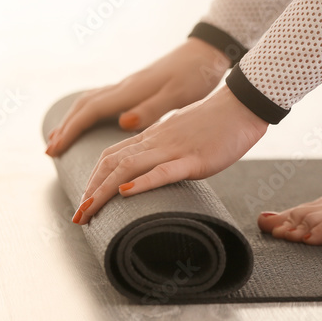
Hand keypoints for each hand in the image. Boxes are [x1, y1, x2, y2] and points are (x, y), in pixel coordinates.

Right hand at [46, 37, 233, 156]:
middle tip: (50, 150)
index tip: (55, 150)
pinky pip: (103, 99)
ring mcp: (130, 85)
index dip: (71, 131)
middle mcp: (126, 86)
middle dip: (65, 127)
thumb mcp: (178, 95)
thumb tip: (123, 123)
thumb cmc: (195, 75)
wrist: (206, 53)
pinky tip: (91, 120)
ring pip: (92, 101)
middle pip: (85, 105)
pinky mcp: (137, 86)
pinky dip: (89, 112)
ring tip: (62, 138)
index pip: (91, 111)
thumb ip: (152, 109)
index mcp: (132, 90)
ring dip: (74, 119)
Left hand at [71, 84, 267, 223]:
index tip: (85, 199)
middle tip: (78, 216)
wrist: (244, 104)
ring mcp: (174, 149)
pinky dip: (141, 183)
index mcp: (155, 137)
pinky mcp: (195, 159)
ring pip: (128, 168)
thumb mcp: (186, 133)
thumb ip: (169, 147)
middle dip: (90, 191)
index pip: (113, 155)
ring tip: (88, 212)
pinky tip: (125, 193)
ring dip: (102, 192)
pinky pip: (163, 171)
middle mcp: (157, 142)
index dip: (94, 178)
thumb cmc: (221, 120)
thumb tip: (158, 165)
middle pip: (111, 163)